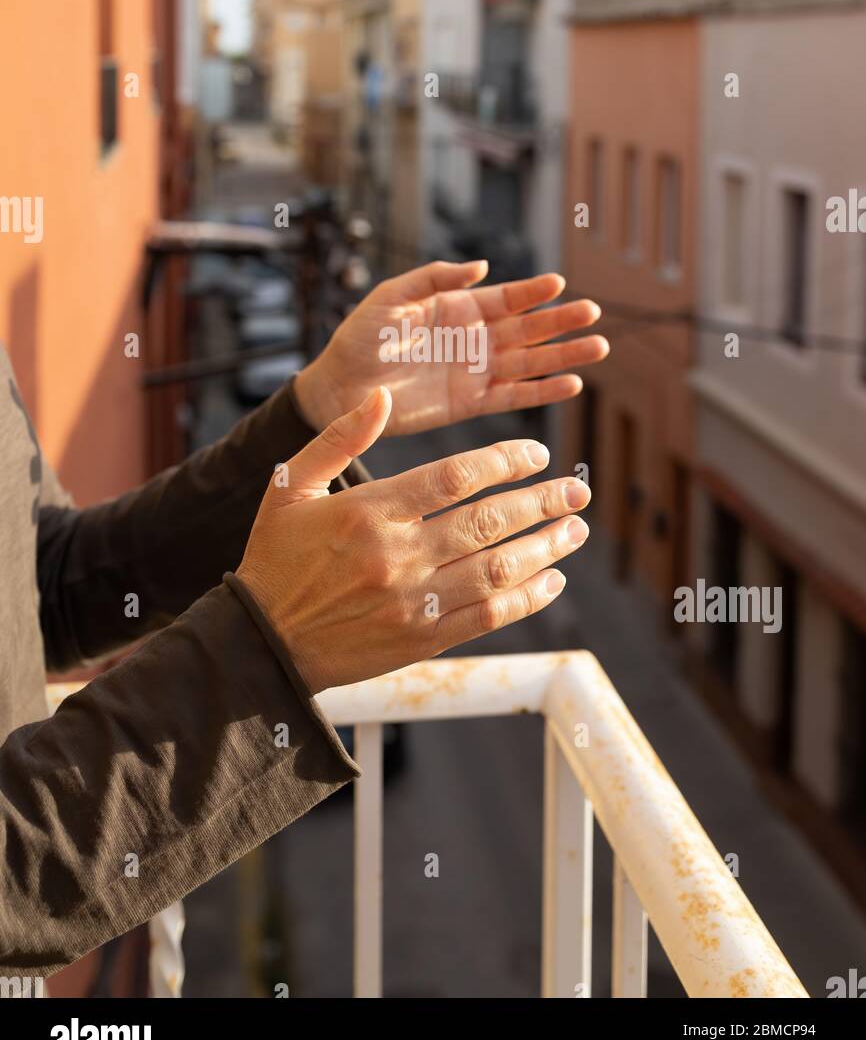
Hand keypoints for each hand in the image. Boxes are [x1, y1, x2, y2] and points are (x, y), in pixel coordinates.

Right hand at [236, 387, 589, 693]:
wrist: (260, 644)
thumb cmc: (275, 557)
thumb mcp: (290, 486)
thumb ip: (339, 438)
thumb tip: (382, 396)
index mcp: (368, 511)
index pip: (454, 476)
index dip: (506, 460)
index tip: (537, 452)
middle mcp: (396, 556)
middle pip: (488, 521)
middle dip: (543, 502)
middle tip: (578, 489)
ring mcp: (412, 602)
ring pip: (497, 569)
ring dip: (546, 547)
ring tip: (576, 529)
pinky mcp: (421, 640)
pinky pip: (488, 617)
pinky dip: (526, 598)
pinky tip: (551, 580)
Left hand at [292, 259, 608, 436]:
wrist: (339, 390)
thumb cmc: (359, 339)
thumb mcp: (390, 298)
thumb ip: (433, 279)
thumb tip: (482, 267)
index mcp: (457, 307)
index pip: (505, 297)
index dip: (532, 291)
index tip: (558, 284)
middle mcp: (474, 338)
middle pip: (528, 328)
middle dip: (560, 321)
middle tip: (593, 312)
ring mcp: (476, 371)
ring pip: (530, 361)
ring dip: (564, 355)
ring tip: (598, 347)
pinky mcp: (471, 404)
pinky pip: (513, 396)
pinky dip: (542, 392)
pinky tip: (570, 384)